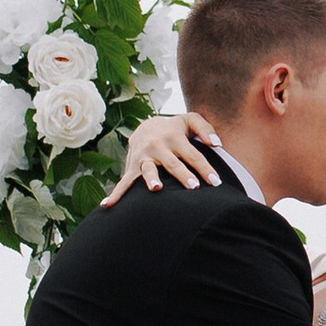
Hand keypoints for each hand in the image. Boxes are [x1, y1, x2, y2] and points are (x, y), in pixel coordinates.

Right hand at [100, 110, 224, 202]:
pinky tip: (108, 205)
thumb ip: (205, 129)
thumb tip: (217, 144)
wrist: (145, 126)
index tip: (216, 182)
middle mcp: (158, 147)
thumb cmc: (174, 128)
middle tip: (193, 186)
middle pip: (172, 163)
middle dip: (182, 175)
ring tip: (157, 189)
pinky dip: (116, 194)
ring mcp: (143, 158)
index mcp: (174, 137)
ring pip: (148, 170)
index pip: (193, 155)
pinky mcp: (132, 167)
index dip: (205, 168)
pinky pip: (124, 182)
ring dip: (151, 179)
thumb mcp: (190, 121)